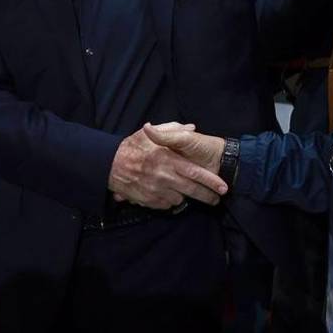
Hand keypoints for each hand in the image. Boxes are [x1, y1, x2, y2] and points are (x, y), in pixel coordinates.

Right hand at [108, 123, 226, 208]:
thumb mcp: (150, 133)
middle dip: (207, 196)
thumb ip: (172, 130)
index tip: (223, 187)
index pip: (195, 173)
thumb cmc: (131, 147)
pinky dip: (170, 201)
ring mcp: (157, 191)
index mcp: (168, 160)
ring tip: (188, 192)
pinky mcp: (149, 201)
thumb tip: (191, 126)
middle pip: (192, 190)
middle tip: (216, 199)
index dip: (211, 181)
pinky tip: (169, 194)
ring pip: (179, 199)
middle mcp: (164, 177)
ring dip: (185, 197)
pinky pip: (166, 205)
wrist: (109, 164)